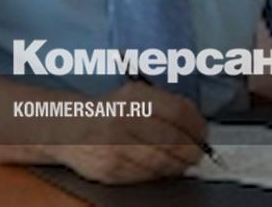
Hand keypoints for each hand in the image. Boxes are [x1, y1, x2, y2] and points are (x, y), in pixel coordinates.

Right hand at [43, 82, 207, 183]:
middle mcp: (124, 119)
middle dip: (190, 151)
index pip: (177, 112)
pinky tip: (161, 169)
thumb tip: (198, 123)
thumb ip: (167, 105)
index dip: (196, 126)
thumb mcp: (137, 96)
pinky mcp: (108, 168)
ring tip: (183, 163)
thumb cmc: (110, 111)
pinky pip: (143, 175)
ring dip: (177, 165)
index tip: (204, 135)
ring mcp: (115, 146)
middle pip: (171, 140)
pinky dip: (157, 174)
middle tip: (197, 154)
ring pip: (159, 161)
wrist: (68, 127)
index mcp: (135, 96)